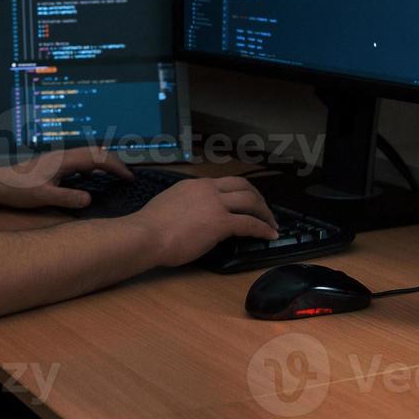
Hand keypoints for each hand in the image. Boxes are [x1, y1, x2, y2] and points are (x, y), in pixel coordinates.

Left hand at [0, 146, 133, 210]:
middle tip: (128, 176)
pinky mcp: (53, 163)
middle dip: (114, 162)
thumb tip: (90, 199)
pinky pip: (80, 160)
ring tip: (116, 175)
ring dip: (104, 162)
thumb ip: (67, 198)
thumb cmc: (17, 190)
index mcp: (64, 160)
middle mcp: (63, 155)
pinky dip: (92, 165)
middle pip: (96, 152)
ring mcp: (58, 158)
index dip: (116, 166)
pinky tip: (91, 176)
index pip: (97, 158)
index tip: (130, 177)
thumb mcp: (43, 197)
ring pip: (88, 154)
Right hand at [131, 176, 279, 266]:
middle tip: (265, 211)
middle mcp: (209, 189)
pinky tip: (269, 235)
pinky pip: (249, 224)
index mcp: (196, 185)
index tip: (248, 202)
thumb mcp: (171, 203)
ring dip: (265, 212)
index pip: (226, 183)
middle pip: (243, 186)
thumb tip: (196, 214)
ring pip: (250, 202)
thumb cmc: (151, 226)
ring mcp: (216, 205)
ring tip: (272, 223)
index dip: (242, 192)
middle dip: (258, 198)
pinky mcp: (220, 223)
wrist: (146, 235)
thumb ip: (187, 203)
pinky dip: (263, 229)